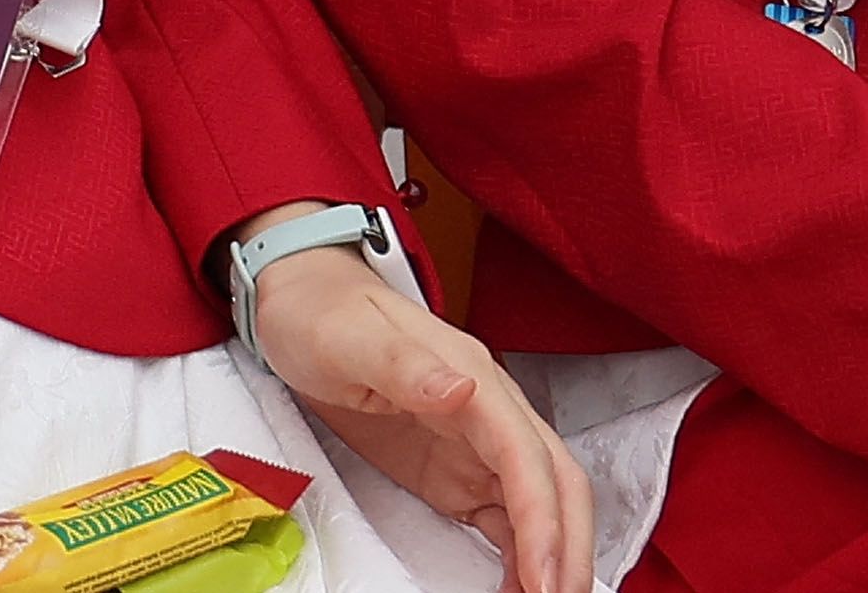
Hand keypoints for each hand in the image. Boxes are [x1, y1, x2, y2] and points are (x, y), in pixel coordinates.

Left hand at [244, 234, 592, 592]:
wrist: (300, 302)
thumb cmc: (321, 311)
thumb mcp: (347, 336)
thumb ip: (402, 362)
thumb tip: (463, 389)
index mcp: (471, 376)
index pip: (526, 454)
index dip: (543, 518)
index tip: (542, 574)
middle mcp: (488, 411)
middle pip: (555, 484)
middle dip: (567, 548)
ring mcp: (477, 444)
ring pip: (540, 506)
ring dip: (551, 556)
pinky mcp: (459, 469)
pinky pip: (505, 519)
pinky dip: (520, 556)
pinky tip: (516, 586)